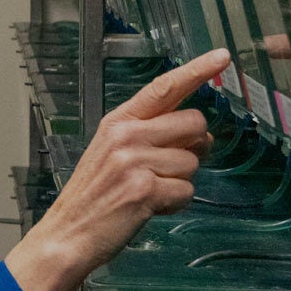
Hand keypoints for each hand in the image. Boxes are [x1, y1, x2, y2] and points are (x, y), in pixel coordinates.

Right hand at [7, 48, 226, 290]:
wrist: (67, 234)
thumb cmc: (93, 196)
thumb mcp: (113, 152)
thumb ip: (151, 135)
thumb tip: (200, 134)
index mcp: (118, 121)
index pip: (164, 87)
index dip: (197, 70)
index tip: (222, 56)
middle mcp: (126, 135)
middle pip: (194, 124)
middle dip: (193, 147)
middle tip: (168, 167)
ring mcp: (134, 161)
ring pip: (193, 162)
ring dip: (179, 182)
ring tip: (147, 193)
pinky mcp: (144, 190)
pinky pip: (186, 191)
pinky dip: (174, 204)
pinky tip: (148, 208)